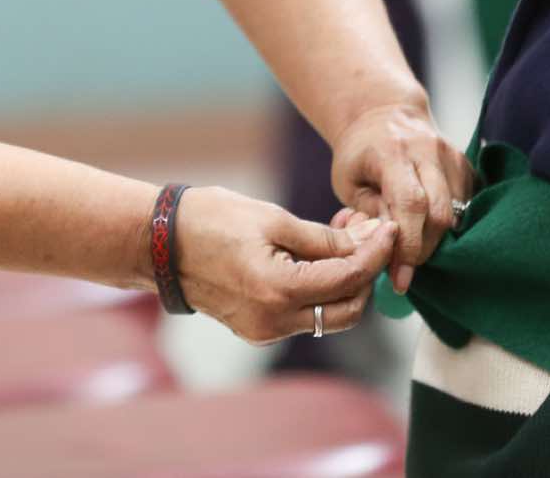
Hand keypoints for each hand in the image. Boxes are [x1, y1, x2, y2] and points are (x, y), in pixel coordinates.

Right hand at [173, 185, 397, 344]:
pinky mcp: (256, 330)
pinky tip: (318, 258)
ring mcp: (263, 331)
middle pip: (347, 310)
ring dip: (344, 284)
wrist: (158, 243)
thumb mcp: (272, 218)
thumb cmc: (211, 219)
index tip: (390, 228)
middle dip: (365, 275)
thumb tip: (363, 244)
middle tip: (369, 236)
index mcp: (279, 290)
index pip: (348, 277)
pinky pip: (302, 316)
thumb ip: (323, 238)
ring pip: (328, 317)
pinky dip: (319, 291)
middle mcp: (274, 321)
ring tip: (344, 241)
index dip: (375, 252)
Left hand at [330, 98, 473, 292]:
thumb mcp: (348, 182)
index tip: (399, 278)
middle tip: (404, 269)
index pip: (411, 204)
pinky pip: (465, 207)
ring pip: (456, 213)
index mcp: (394, 151)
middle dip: (423, 249)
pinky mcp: (465, 165)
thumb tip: (384, 247)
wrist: (385, 114)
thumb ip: (367, 214)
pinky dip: (448, 226)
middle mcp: (429, 150)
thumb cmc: (360, 153)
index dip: (407, 246)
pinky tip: (427, 229)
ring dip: (436, 240)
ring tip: (412, 246)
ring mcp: (452, 156)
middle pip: (440, 213)